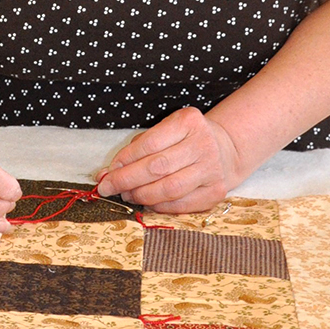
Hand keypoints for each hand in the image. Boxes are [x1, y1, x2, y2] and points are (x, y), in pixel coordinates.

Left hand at [96, 106, 242, 213]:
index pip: (149, 144)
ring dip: (141, 195)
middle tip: (109, 188)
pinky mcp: (216, 191)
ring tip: (127, 195)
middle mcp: (203, 144)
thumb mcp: (163, 132)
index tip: (107, 172)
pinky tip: (148, 202)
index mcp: (188, 122)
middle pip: (157, 167)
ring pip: (169, 189)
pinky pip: (180, 204)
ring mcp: (212, 169)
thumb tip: (105, 175)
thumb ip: (135, 150)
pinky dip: (159, 206)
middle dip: (126, 180)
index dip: (124, 161)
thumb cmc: (184, 140)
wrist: (224, 149)